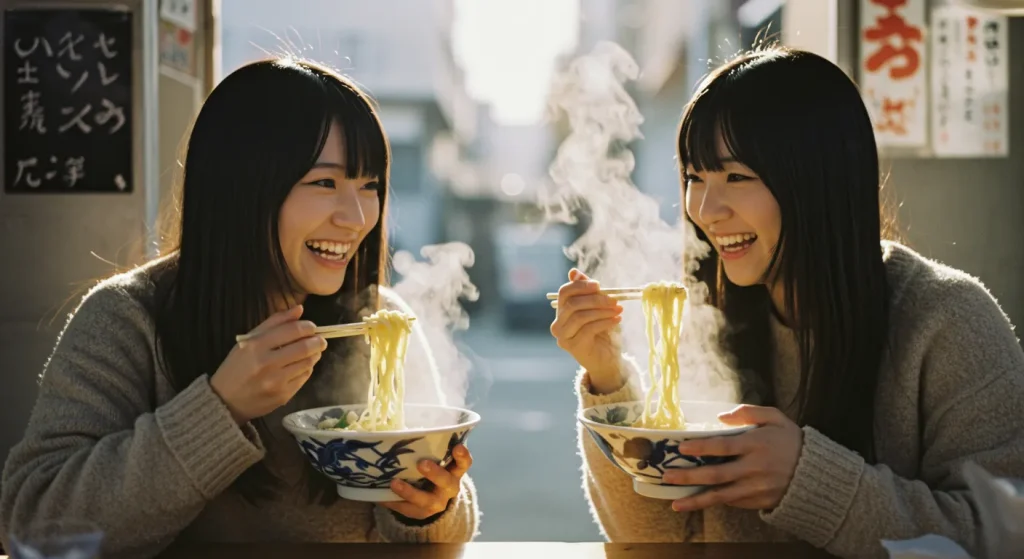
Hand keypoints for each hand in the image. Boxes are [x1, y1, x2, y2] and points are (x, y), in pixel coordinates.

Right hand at [210, 305, 326, 424]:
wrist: (226, 401)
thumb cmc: (236, 367)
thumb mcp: (248, 340)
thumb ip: (274, 323)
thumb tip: (299, 309)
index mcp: (255, 346)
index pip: (292, 330)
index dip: (307, 326)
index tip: (311, 327)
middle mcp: (266, 363)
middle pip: (304, 347)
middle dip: (318, 341)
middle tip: (320, 339)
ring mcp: (276, 381)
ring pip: (307, 363)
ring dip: (315, 354)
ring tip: (313, 351)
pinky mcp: (283, 395)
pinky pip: (304, 378)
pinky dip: (307, 368)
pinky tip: (302, 365)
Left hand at [381, 444, 472, 520]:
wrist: (433, 500)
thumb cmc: (433, 469)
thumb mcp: (436, 460)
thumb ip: (428, 448)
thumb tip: (402, 430)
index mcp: (454, 471)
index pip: (464, 463)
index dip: (462, 456)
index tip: (457, 447)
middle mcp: (449, 488)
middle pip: (446, 482)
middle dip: (435, 473)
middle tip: (421, 463)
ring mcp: (436, 503)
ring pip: (426, 500)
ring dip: (410, 492)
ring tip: (394, 483)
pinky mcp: (421, 513)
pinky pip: (407, 510)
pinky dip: (394, 502)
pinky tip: (382, 496)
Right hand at [549, 269, 624, 393]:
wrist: (607, 359)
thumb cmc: (603, 331)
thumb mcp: (597, 308)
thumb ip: (587, 292)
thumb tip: (574, 271)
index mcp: (561, 312)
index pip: (564, 292)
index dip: (581, 286)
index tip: (599, 285)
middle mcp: (557, 324)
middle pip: (572, 304)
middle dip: (595, 299)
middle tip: (614, 300)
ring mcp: (563, 337)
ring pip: (580, 316)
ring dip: (602, 311)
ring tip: (618, 310)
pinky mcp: (573, 347)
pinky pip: (588, 329)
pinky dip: (605, 322)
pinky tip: (617, 320)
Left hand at [662, 405, 802, 511]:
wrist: (816, 473)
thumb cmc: (791, 440)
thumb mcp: (776, 418)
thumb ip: (749, 412)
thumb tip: (721, 416)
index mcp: (757, 444)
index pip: (723, 446)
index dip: (701, 447)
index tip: (682, 447)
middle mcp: (754, 468)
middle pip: (716, 474)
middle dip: (689, 477)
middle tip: (668, 476)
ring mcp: (756, 488)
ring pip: (721, 496)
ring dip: (697, 500)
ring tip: (676, 503)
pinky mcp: (758, 501)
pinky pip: (733, 502)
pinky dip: (715, 502)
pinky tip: (697, 502)